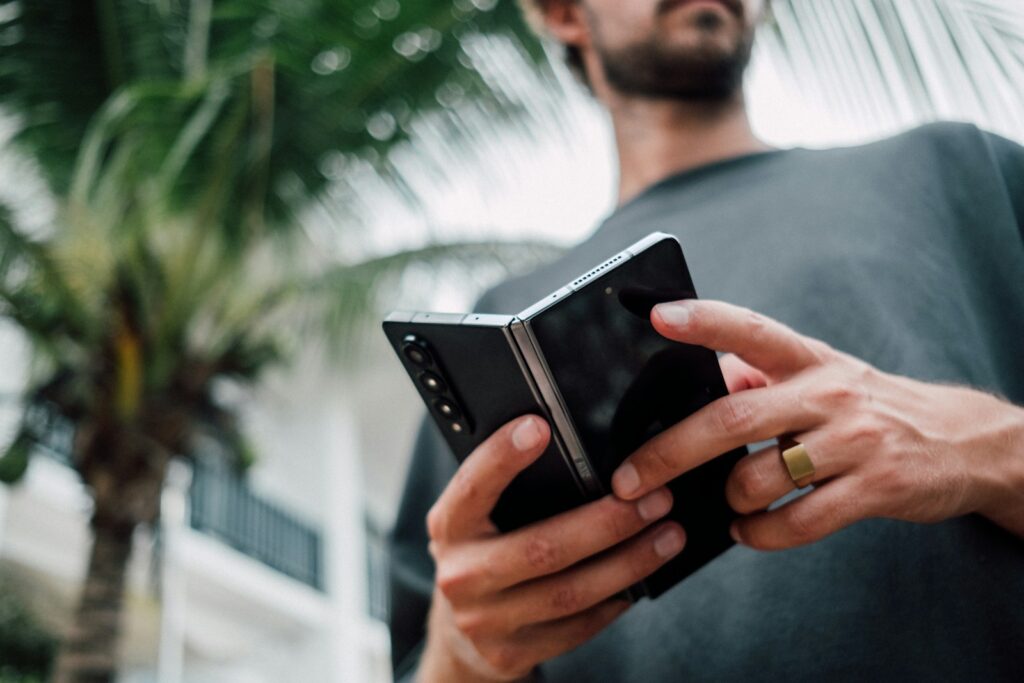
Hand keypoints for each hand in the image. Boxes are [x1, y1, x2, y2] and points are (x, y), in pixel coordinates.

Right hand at [419, 415, 684, 681]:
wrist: (460, 630)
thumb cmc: (483, 552)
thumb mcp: (479, 517)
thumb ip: (510, 489)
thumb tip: (577, 450)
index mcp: (449, 526)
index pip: (472, 487)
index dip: (502, 457)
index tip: (540, 426)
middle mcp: (460, 575)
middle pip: (542, 548)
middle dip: (607, 523)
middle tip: (656, 498)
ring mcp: (484, 621)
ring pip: (569, 593)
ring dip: (629, 563)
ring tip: (668, 535)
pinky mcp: (510, 654)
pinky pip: (577, 626)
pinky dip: (615, 601)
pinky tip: (641, 578)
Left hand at [609, 299, 1023, 549]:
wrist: (961, 441)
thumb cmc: (865, 407)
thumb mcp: (819, 376)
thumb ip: (759, 377)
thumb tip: (698, 382)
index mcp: (808, 358)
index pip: (749, 329)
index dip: (703, 321)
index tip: (657, 316)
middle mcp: (829, 393)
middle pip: (732, 418)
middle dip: (670, 453)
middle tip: (629, 480)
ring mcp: (854, 441)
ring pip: (760, 478)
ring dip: (727, 499)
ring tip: (724, 503)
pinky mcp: (875, 489)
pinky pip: (797, 523)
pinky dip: (758, 534)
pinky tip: (748, 530)